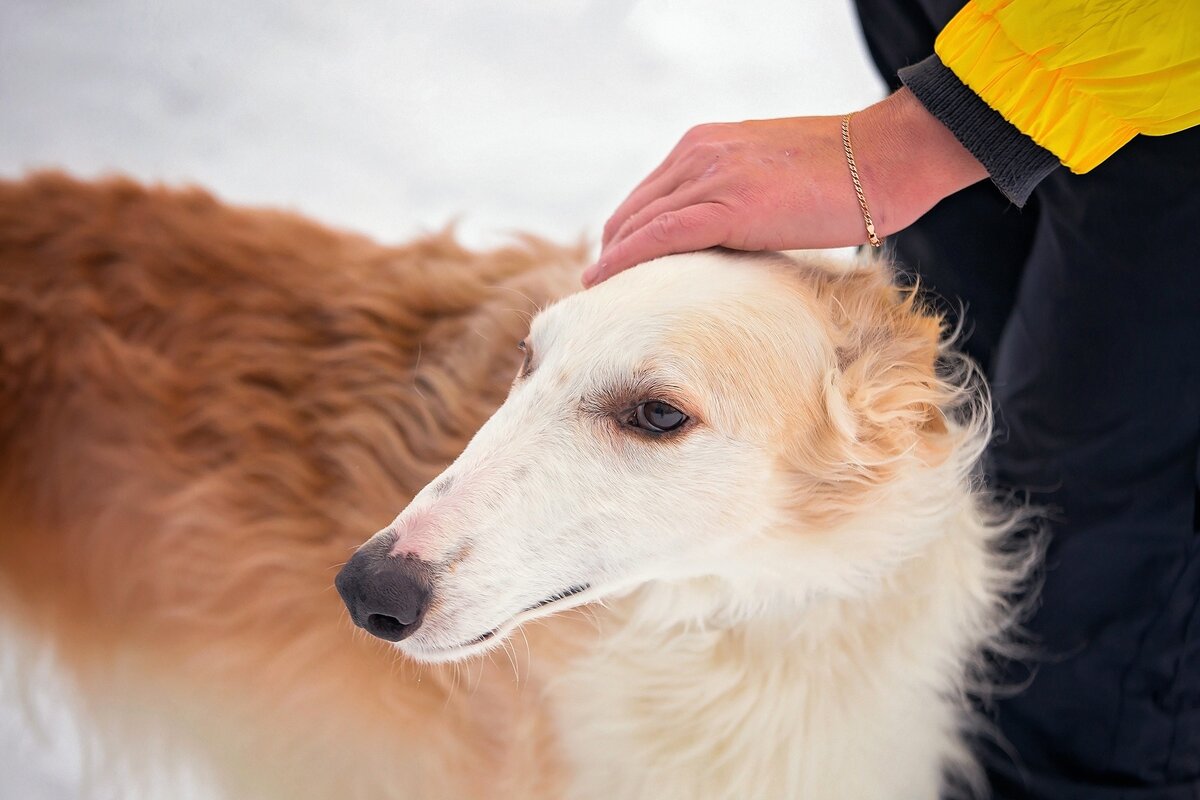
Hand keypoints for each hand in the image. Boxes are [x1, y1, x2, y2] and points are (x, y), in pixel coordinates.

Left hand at [584, 88, 987, 285]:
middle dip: (612, 252)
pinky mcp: (726, 206)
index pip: (648, 196)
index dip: (624, 235)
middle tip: (600, 291)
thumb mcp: (769, 179)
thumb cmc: (840, 176)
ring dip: (613, 262)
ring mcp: (710, 176)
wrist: (882, 159)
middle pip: (634, 211)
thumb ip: (735, 197)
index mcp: (705, 144)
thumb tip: (723, 239)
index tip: (612, 268)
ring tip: (599, 297)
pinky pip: (658, 236)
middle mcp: (698, 153)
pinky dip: (625, 260)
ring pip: (638, 224)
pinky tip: (605, 282)